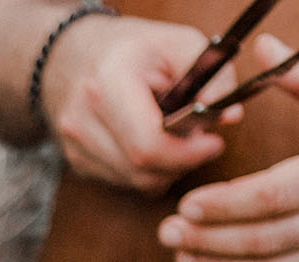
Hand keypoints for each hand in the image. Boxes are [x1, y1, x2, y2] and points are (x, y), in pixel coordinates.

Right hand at [38, 13, 237, 191]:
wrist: (69, 56)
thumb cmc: (130, 49)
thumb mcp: (177, 42)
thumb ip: (212, 75)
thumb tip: (230, 115)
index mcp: (107, 84)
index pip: (148, 145)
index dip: (188, 153)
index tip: (214, 142)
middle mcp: (83, 120)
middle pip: (143, 170)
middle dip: (182, 162)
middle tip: (202, 142)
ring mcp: (75, 145)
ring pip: (135, 182)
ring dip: (167, 169)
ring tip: (179, 139)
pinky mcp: (76, 162)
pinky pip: (124, 182)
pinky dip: (147, 171)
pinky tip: (154, 144)